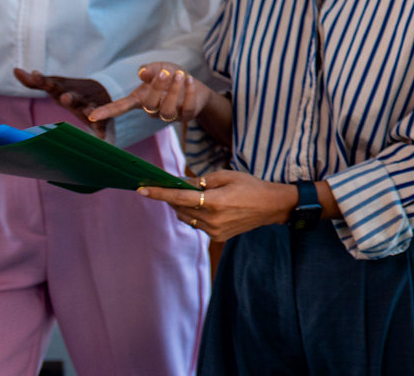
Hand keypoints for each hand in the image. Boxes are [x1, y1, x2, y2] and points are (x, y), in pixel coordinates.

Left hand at [13, 69, 112, 136]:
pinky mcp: (101, 117)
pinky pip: (102, 124)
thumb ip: (34, 82)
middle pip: (73, 97)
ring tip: (89, 113)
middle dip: (70, 97)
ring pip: (90, 108)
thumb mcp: (54, 85)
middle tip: (65, 98)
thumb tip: (15, 70)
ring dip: (90, 110)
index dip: (43, 81)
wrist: (103, 89)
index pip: (51, 84)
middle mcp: (77, 96)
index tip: (35, 75)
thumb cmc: (70, 90)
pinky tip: (101, 137)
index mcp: (64, 90)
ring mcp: (90, 106)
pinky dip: (101, 129)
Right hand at [87, 62, 213, 125]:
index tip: (93, 116)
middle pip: (150, 105)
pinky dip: (190, 93)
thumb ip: (151, 69)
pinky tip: (190, 80)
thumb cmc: (170, 76)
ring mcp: (169, 115)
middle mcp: (153, 110)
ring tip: (180, 74)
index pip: (122, 107)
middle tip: (165, 72)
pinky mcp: (185, 116)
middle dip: (157, 87)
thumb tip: (142, 73)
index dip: (108, 111)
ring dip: (175, 91)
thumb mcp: (160, 68)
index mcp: (141, 98)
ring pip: (168, 110)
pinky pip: (187, 109)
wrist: (192, 84)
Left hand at [138, 170, 296, 242]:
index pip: (179, 198)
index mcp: (214, 202)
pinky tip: (207, 207)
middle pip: (179, 209)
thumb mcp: (227, 176)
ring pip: (186, 219)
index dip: (159, 193)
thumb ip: (202, 180)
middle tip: (174, 187)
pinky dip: (195, 215)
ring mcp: (214, 231)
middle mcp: (212, 220)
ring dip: (183, 207)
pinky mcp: (217, 237)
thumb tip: (180, 183)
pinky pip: (196, 225)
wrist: (271, 206)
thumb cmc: (251, 186)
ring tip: (195, 196)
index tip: (141, 189)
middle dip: (173, 198)